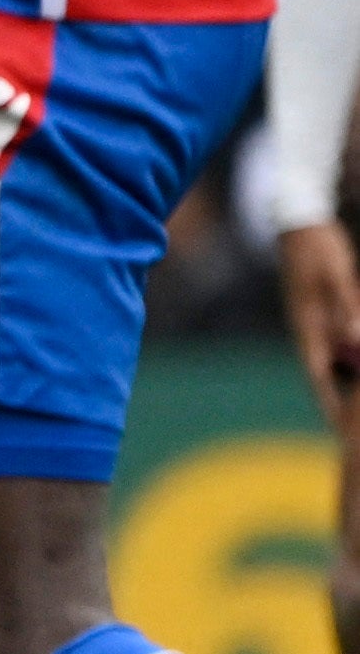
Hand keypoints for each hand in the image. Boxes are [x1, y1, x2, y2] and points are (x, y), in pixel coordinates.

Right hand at [285, 221, 359, 431]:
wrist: (300, 222)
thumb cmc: (319, 249)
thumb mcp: (338, 278)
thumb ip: (348, 308)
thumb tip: (357, 340)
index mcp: (307, 326)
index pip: (319, 376)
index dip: (330, 405)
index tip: (341, 431)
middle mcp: (309, 329)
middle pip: (328, 374)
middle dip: (341, 400)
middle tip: (354, 427)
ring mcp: (315, 321)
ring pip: (336, 358)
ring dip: (349, 379)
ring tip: (358, 405)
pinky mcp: (323, 312)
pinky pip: (340, 341)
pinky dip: (352, 355)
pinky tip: (359, 358)